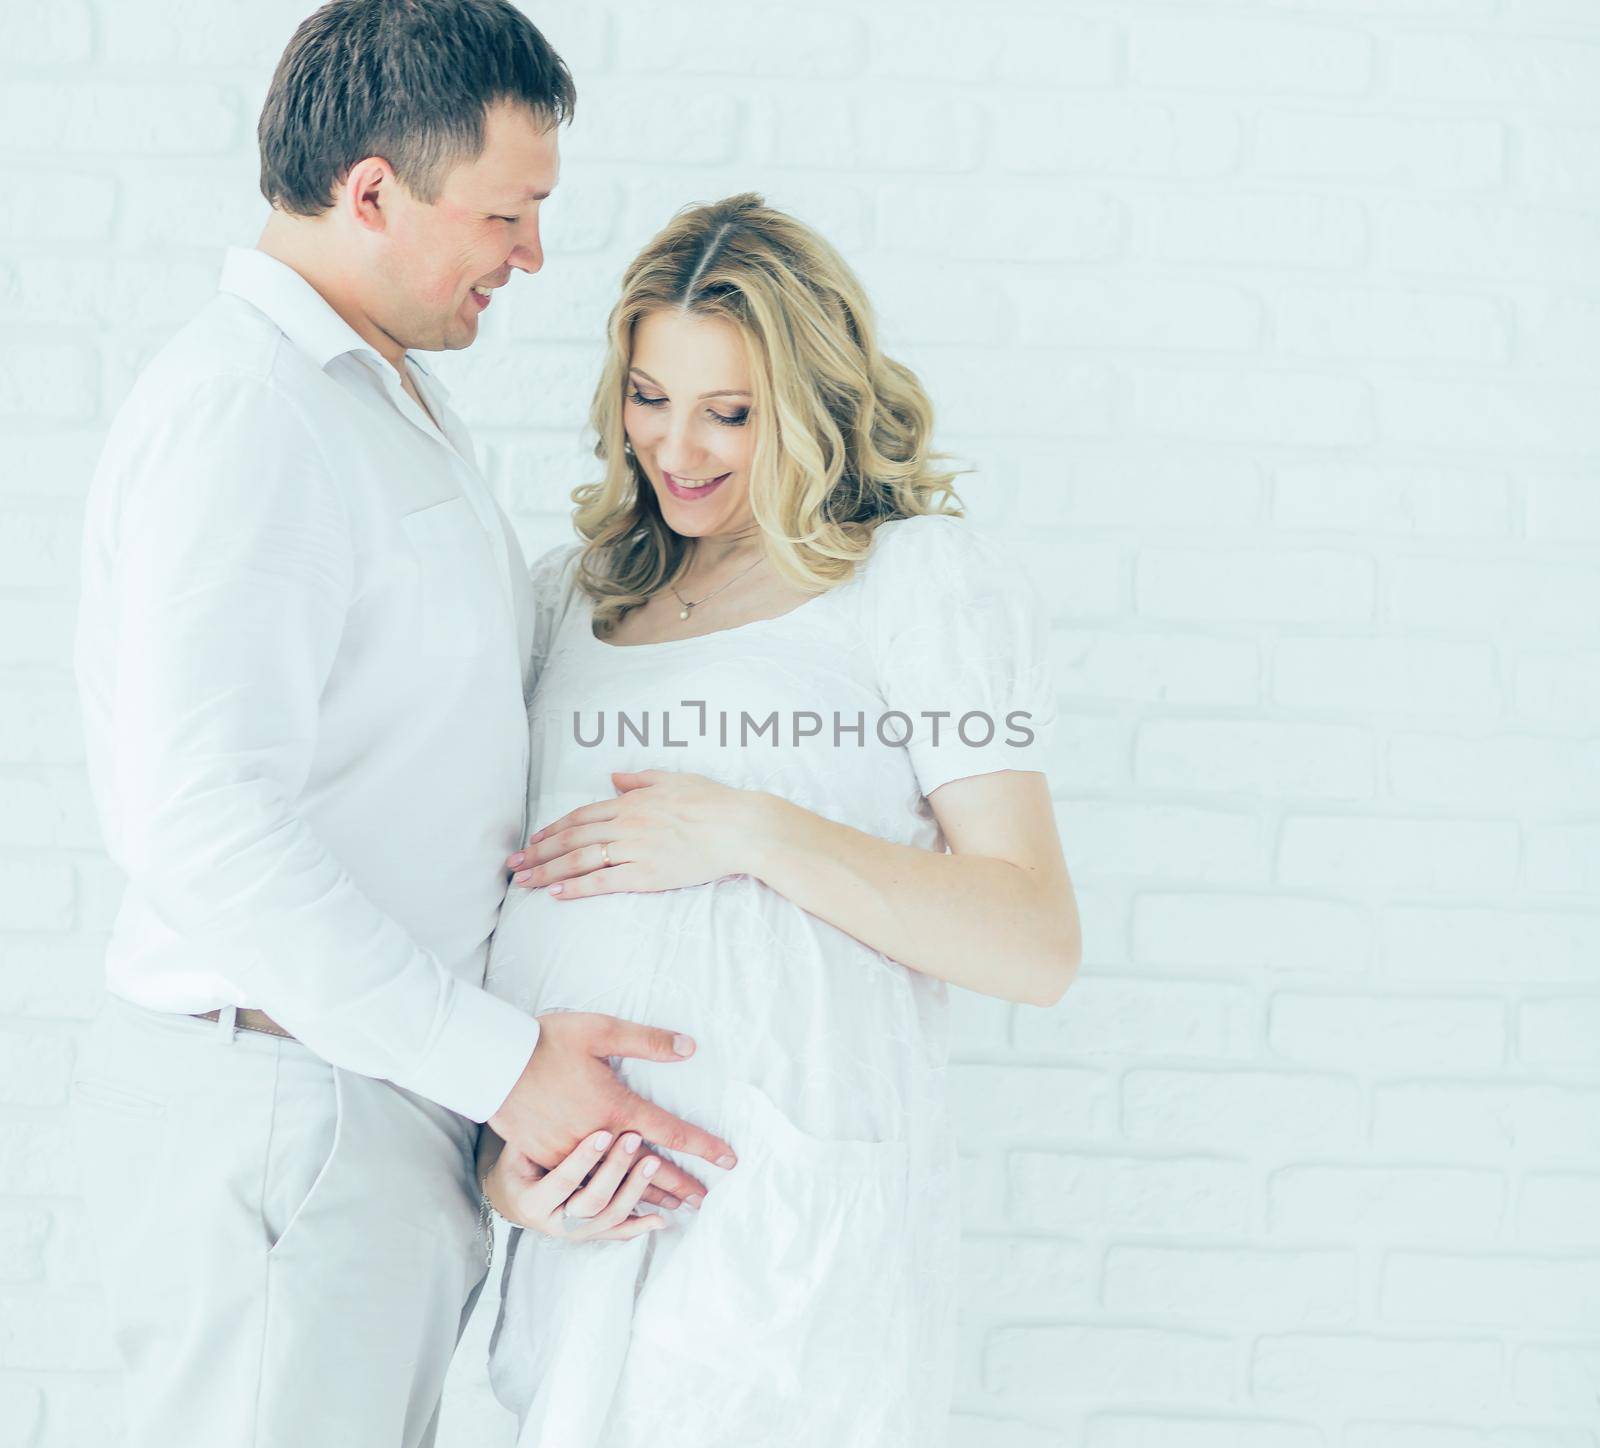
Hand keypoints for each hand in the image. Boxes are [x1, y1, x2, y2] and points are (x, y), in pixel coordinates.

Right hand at [483, 1128, 667, 1243]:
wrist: (512, 1199)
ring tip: (653, 1163)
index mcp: (533, 1202)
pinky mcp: (592, 1234)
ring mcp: (576, 1233)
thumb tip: (548, 1101)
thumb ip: (535, 1132)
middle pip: (592, 1203)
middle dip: (615, 1170)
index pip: (563, 1182)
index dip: (584, 1159)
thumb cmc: (517, 1166)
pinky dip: (641, 1226)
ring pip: (610, 1217)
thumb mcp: (517, 1148)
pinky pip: (618, 1233)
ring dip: (635, 1190)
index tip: (604, 1134)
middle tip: (633, 1138)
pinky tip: (661, 1218)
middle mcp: (554, 1224)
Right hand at [487, 1010, 733, 1210]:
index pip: (671, 1132)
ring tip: (673, 1208)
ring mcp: (571, 1154)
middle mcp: (598, 1138)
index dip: (703, 1146)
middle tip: (706, 1199)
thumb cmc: (548, 1042)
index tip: (729, 1159)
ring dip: (648, 1197)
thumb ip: (647, 1041)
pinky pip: (584, 1188)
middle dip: (681, 1184)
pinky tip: (620, 1206)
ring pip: (617, 1185)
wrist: (493, 1063)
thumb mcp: (601, 1030)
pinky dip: (608, 1199)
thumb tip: (689, 1046)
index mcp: (616, 1107)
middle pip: (649, 1170)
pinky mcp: (547, 1159)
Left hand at [506, 769, 770, 899]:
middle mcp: (626, 824)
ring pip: (579, 859)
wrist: (738, 827)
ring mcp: (634, 849)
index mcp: (631, 802)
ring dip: (547, 871)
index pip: (581, 816)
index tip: (533, 841)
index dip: (553, 829)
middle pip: (571, 838)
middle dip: (538, 852)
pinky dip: (576, 887)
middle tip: (513, 865)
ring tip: (525, 882)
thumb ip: (639, 779)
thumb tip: (613, 778)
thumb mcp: (673, 779)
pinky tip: (556, 893)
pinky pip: (602, 880)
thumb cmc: (712, 801)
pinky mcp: (645, 874)